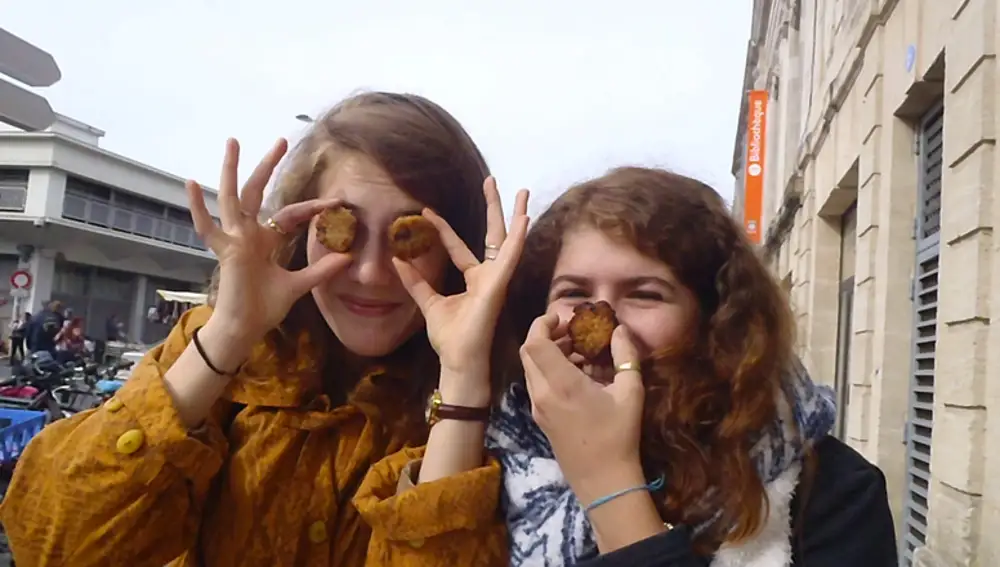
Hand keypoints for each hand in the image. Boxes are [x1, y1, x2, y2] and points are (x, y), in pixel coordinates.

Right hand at [187, 138, 350, 348]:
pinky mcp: (224, 251)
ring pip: (232, 197)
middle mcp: (248, 233)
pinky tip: (191, 183)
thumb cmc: (265, 307)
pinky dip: (198, 207)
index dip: (313, 208)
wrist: (245, 328)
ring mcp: (234, 239)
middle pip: (258, 192)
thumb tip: (348, 258)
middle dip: (268, 166)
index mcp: (265, 240)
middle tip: (280, 141)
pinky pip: (208, 227)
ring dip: (232, 170)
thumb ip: (321, 271)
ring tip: (233, 142)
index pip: (290, 213)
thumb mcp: (300, 285)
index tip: (335, 203)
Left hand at [393, 177, 529, 397]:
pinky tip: (524, 218)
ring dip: (516, 215)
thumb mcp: (428, 303)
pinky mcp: (499, 286)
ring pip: (507, 241)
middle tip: (492, 181)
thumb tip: (397, 259)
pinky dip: (518, 238)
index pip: (458, 247)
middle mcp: (489, 277)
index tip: (426, 212)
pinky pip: (509, 258)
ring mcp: (497, 280)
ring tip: (522, 191)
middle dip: (494, 208)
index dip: (443, 229)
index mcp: (475, 280)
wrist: (458, 361)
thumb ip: (416, 282)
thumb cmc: (449, 339)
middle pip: (493, 235)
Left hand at [519, 313, 646, 505]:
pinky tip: (574, 374)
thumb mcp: (630, 393)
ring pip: (529, 368)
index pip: (534, 343)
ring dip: (546, 353)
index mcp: (562, 384)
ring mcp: (538, 407)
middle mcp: (542, 393)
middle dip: (544, 334)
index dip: (542, 323)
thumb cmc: (619, 436)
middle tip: (570, 332)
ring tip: (576, 351)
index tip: (562, 318)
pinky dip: (547, 370)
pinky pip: (535, 383)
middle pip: (527, 352)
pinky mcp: (539, 418)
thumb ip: (625, 356)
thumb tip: (619, 329)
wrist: (602, 481)